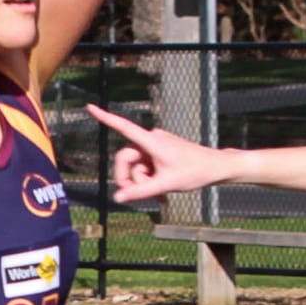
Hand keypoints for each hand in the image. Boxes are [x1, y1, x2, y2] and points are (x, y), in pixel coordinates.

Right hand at [87, 104, 228, 201]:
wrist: (216, 168)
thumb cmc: (195, 172)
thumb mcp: (166, 184)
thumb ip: (141, 191)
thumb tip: (118, 197)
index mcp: (151, 141)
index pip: (123, 127)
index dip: (105, 118)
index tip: (89, 107)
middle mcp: (151, 140)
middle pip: (126, 159)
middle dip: (129, 178)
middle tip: (138, 197)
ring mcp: (156, 148)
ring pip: (137, 167)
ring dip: (143, 184)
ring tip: (160, 197)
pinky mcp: (160, 154)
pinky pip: (147, 168)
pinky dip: (150, 181)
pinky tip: (161, 194)